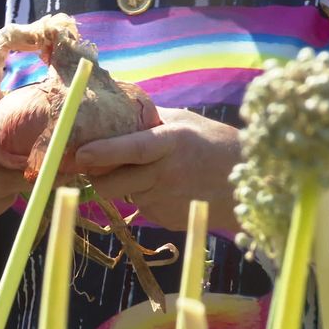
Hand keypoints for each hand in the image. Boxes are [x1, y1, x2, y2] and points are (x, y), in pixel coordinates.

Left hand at [75, 107, 241, 231]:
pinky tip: (166, 188)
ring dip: (125, 184)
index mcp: (172, 143)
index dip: (105, 152)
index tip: (81, 154)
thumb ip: (148, 118)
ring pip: (124, 194)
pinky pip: (141, 207)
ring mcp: (166, 201)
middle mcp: (167, 174)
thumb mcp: (184, 121)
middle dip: (96, 178)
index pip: (133, 149)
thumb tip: (112, 108)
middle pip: (113, 184)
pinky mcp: (166, 219)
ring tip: (150, 171)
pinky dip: (144, 196)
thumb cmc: (213, 144)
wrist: (247, 185)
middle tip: (93, 166)